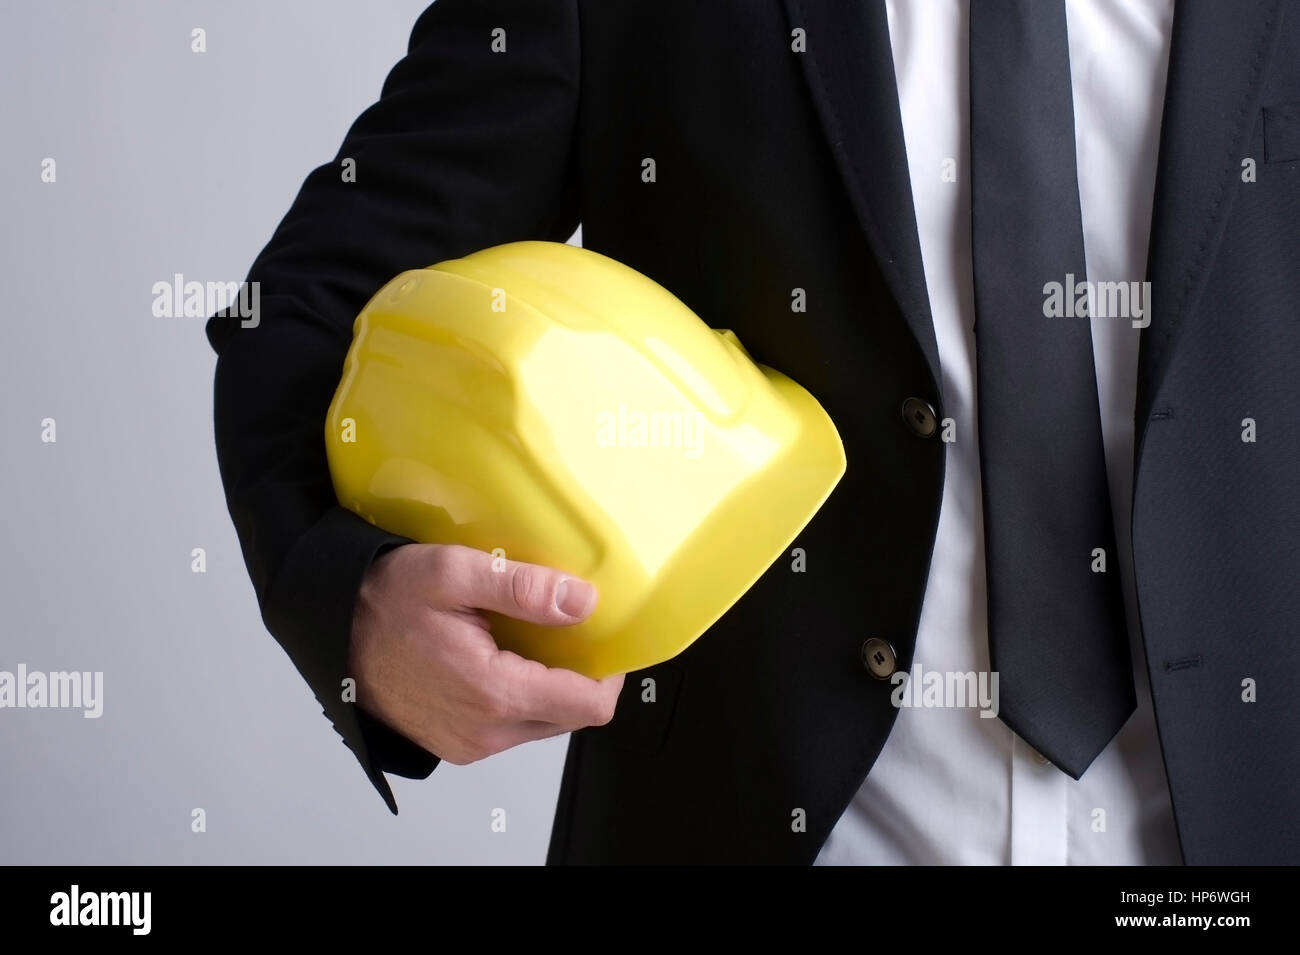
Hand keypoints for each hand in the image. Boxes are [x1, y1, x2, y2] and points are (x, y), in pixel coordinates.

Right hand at [348, 543, 622, 763]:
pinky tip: (500, 656)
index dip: (609, 671)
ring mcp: (469, 743)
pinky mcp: (456, 744)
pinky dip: (519, 696)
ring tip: (527, 638)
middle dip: (579, 675)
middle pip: (572, 716)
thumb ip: (523, 588)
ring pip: (543, 723)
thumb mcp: (452, 572)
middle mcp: (484, 731)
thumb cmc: (381, 599)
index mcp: (492, 693)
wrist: (329, 628)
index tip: (605, 638)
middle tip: (566, 630)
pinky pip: (511, 727)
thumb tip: (582, 602)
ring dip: (548, 685)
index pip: (590, 705)